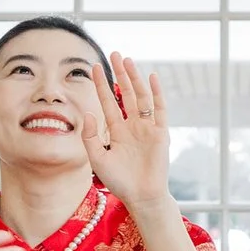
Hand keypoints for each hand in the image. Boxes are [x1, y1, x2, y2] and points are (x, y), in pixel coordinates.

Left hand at [69, 53, 174, 215]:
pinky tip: (151, 77)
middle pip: (125, 94)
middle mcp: (132, 125)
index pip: (108, 102)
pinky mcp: (160, 133)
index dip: (101, 85)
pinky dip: (156, 93)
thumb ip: (90, 137)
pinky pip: (159, 109)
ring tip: (128, 60)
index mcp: (116, 131)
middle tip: (114, 53)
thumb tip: (88, 113)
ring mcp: (147, 128)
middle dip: (120, 74)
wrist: (141, 197)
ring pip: (141, 97)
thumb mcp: (97, 159)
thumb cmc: (119, 181)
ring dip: (135, 78)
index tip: (94, 68)